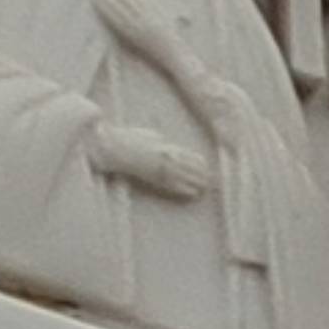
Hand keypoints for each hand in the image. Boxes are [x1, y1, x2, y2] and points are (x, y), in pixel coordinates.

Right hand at [88, 116, 209, 196]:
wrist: (116, 148)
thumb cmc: (129, 140)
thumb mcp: (148, 135)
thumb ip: (159, 140)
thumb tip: (164, 142)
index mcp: (167, 146)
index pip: (189, 155)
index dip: (199, 162)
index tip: (207, 166)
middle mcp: (168, 158)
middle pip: (191, 168)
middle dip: (203, 174)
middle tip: (213, 181)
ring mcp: (162, 169)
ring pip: (186, 178)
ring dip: (198, 183)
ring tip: (207, 188)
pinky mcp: (155, 179)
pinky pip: (174, 186)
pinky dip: (186, 189)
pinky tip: (194, 194)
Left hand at [91, 0, 196, 73]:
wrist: (174, 52)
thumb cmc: (171, 31)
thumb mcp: (170, 8)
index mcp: (152, 4)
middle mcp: (145, 12)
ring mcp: (139, 24)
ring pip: (118, 6)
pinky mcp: (133, 35)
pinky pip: (117, 20)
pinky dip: (107, 11)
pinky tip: (97, 4)